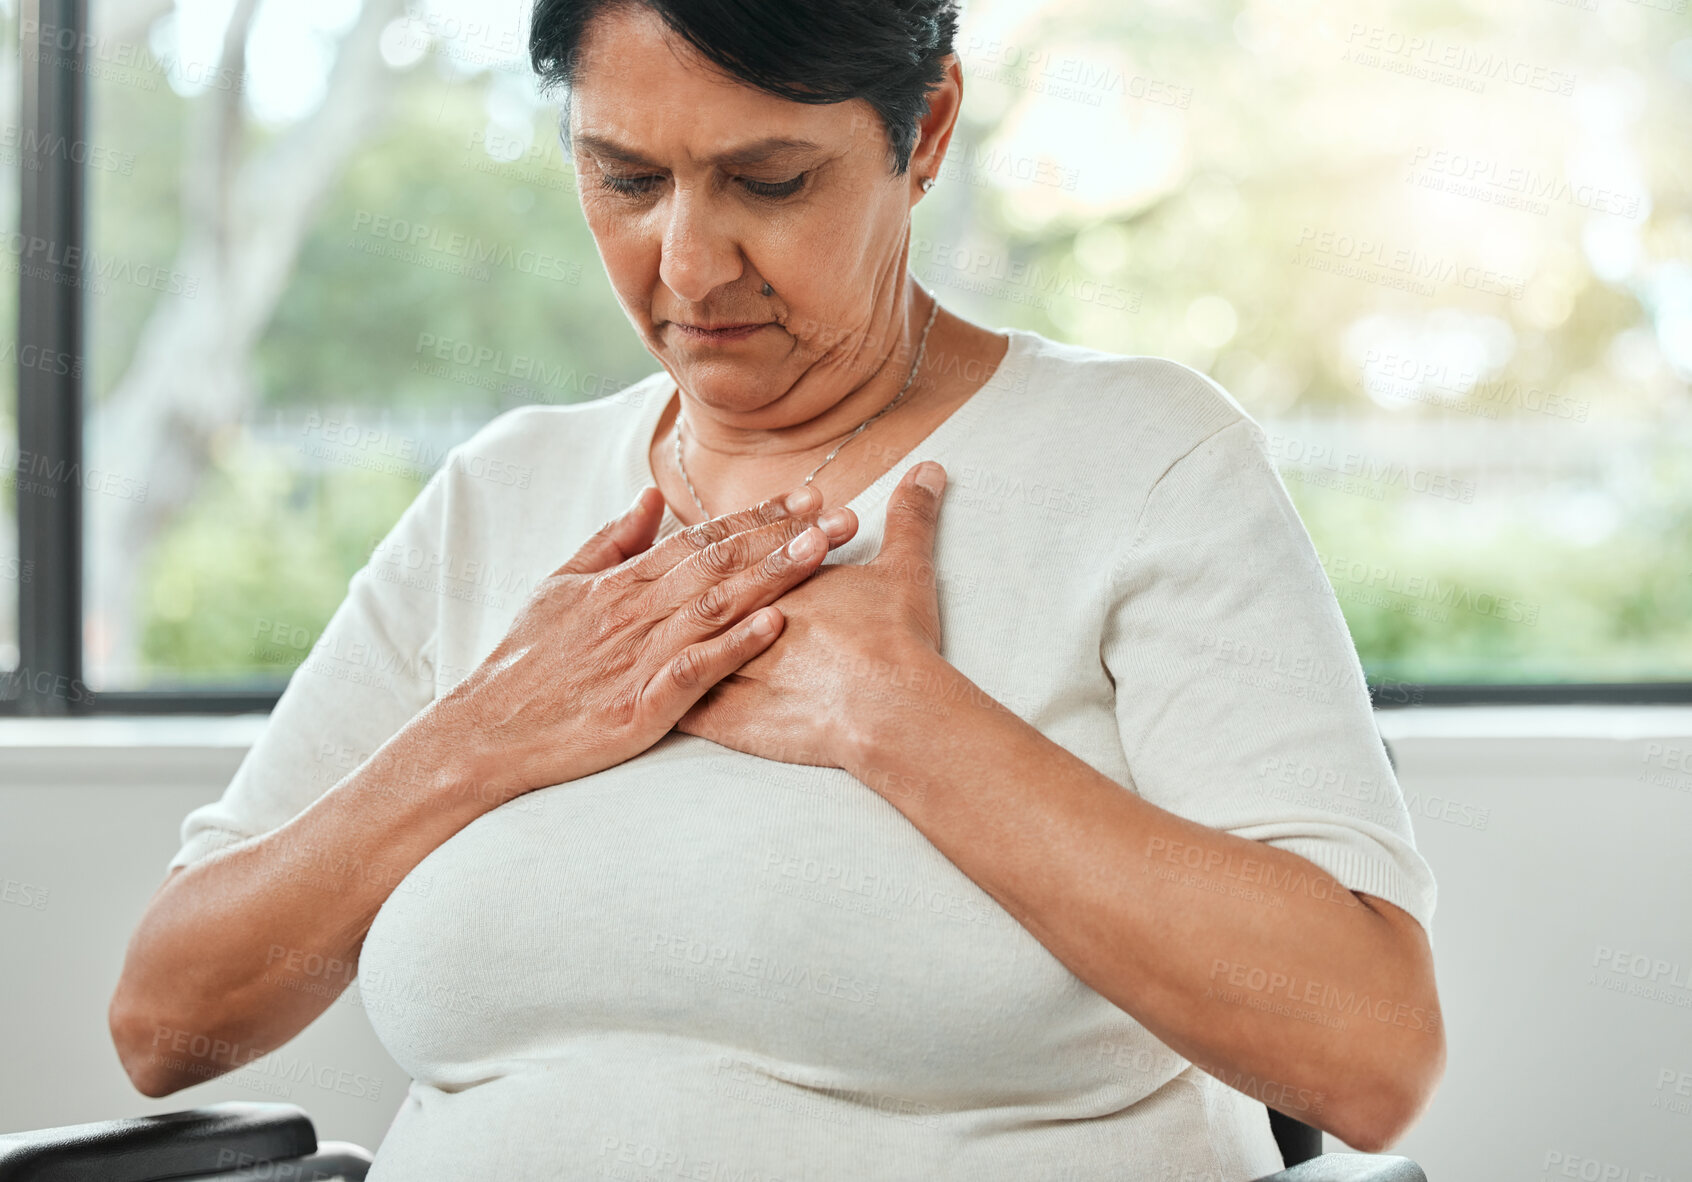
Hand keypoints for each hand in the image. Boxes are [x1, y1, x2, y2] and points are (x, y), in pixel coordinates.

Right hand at [437, 483, 854, 800]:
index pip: (703, 537)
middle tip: (843, 515)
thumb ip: (612, 541)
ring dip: (772, 577)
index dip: (760, 516)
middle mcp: (636, 612)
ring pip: (716, 606)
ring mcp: (638, 658)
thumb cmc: (523, 662)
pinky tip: (775, 628)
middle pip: (722, 563)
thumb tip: (653, 498)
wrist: (483, 733)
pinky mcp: (639, 707)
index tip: (810, 496)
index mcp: (623, 583)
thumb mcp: (560, 587)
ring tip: (821, 553)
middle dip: (785, 536)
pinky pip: (694, 671)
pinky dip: (733, 647)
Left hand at [675, 461, 949, 769]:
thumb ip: (913, 518)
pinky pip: (678, 706)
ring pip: (675, 646)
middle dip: (684, 588)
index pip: (739, 555)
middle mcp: (738, 616)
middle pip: (699, 594)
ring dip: (662, 638)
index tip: (726, 544)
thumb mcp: (906, 569)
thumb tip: (930, 470)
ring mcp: (723, 665)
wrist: (888, 706)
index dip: (734, 546)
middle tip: (674, 585)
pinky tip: (648, 694)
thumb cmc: (895, 638)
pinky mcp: (720, 716)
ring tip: (649, 630)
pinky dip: (665, 699)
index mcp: (774, 580)